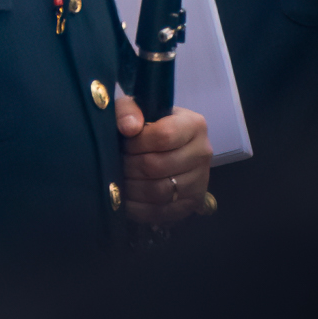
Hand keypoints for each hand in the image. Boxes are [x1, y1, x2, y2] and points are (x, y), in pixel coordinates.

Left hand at [114, 95, 211, 223]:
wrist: (162, 140)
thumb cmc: (146, 121)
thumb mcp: (135, 106)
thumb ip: (128, 110)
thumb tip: (128, 128)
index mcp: (193, 125)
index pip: (164, 136)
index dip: (136, 142)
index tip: (122, 142)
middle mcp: (203, 152)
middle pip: (159, 166)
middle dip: (129, 166)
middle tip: (114, 162)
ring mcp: (201, 180)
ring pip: (160, 191)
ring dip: (131, 187)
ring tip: (117, 179)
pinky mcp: (193, 202)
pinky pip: (163, 212)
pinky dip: (138, 208)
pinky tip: (124, 199)